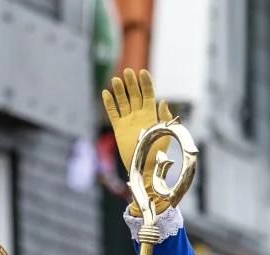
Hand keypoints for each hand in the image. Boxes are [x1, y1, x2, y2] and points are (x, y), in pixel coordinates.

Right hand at [101, 68, 175, 213]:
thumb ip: (164, 117)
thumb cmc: (157, 152)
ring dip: (119, 90)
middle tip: (127, 71)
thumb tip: (163, 101)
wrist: (145, 168)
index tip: (143, 72)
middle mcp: (139, 115)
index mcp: (151, 114)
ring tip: (115, 79)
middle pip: (134, 95)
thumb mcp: (164, 133)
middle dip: (131, 83)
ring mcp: (128, 121)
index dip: (146, 83)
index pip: (148, 94)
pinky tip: (105, 93)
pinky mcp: (118, 128)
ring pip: (122, 101)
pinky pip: (113, 113)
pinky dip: (109, 103)